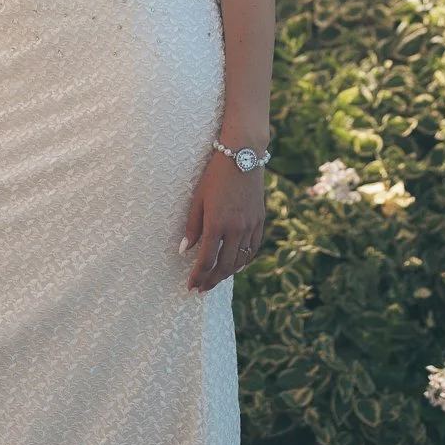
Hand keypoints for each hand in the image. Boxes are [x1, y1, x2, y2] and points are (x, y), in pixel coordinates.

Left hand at [180, 151, 264, 291]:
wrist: (242, 156)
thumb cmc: (215, 176)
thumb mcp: (197, 199)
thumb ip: (192, 227)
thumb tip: (184, 250)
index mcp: (217, 224)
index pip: (206, 260)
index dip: (198, 276)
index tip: (191, 286)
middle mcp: (236, 229)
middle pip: (224, 266)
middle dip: (211, 280)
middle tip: (202, 288)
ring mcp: (250, 226)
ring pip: (240, 260)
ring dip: (227, 273)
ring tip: (216, 279)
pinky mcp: (260, 221)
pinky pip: (253, 249)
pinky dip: (244, 261)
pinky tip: (236, 265)